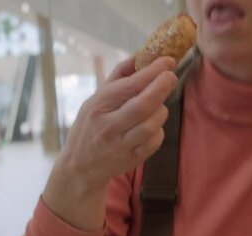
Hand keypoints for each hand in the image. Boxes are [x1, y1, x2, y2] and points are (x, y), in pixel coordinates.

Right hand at [59, 56, 176, 186]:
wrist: (80, 166)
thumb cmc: (91, 126)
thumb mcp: (96, 99)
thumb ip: (119, 76)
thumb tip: (142, 54)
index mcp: (98, 107)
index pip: (129, 86)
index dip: (151, 72)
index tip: (167, 61)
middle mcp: (108, 127)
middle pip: (142, 106)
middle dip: (161, 88)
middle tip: (171, 76)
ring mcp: (121, 145)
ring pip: (152, 124)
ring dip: (161, 110)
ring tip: (159, 104)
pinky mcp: (132, 160)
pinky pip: (155, 141)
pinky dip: (158, 129)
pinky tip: (152, 125)